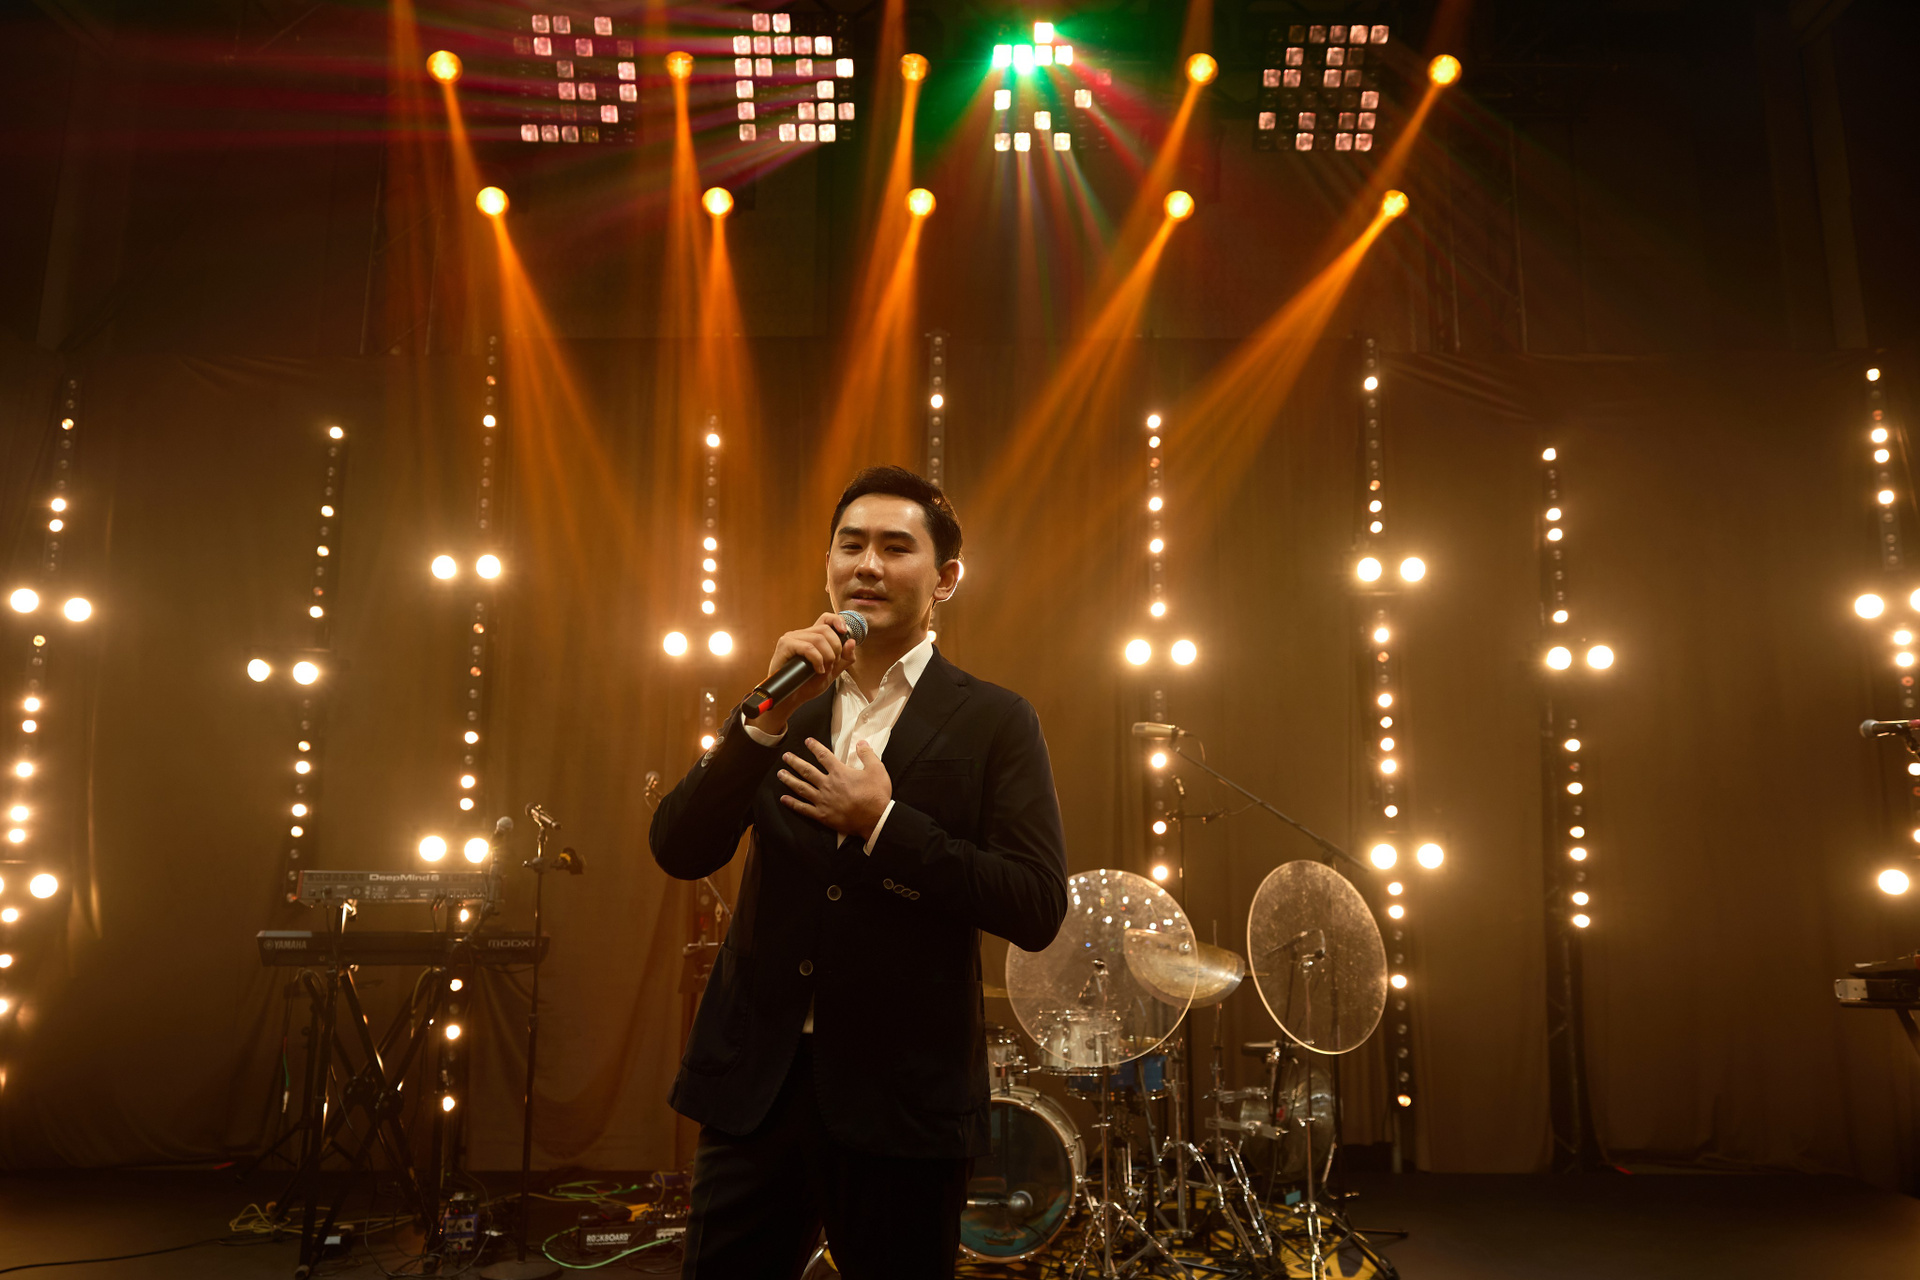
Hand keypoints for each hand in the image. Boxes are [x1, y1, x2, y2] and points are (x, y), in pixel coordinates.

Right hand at [748, 613, 855, 735]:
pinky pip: (808, 647)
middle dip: (835, 648)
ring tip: (824, 669)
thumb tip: (852, 642)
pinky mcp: (785, 646)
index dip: (837, 621)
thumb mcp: (832, 672)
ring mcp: (791, 639)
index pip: (825, 618)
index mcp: (812, 637)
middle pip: (825, 630)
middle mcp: (801, 635)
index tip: (844, 632)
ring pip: (818, 639)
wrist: (791, 699)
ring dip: (827, 656)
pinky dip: (817, 659)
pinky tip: (817, 670)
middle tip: (832, 664)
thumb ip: (844, 659)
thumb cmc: (807, 685)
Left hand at [778, 739, 890, 839]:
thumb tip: (860, 742)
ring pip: (801, 788)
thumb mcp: (877, 769)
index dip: (815, 747)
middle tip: (785, 756)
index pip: (824, 756)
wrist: (876, 819)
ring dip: (789, 780)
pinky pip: (803, 808)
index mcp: (839, 772)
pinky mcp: (822, 815)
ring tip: (780, 774)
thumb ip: (867, 754)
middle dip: (795, 762)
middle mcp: (827, 784)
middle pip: (807, 771)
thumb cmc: (876, 795)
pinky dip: (793, 803)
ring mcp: (823, 800)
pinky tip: (784, 799)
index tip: (807, 741)